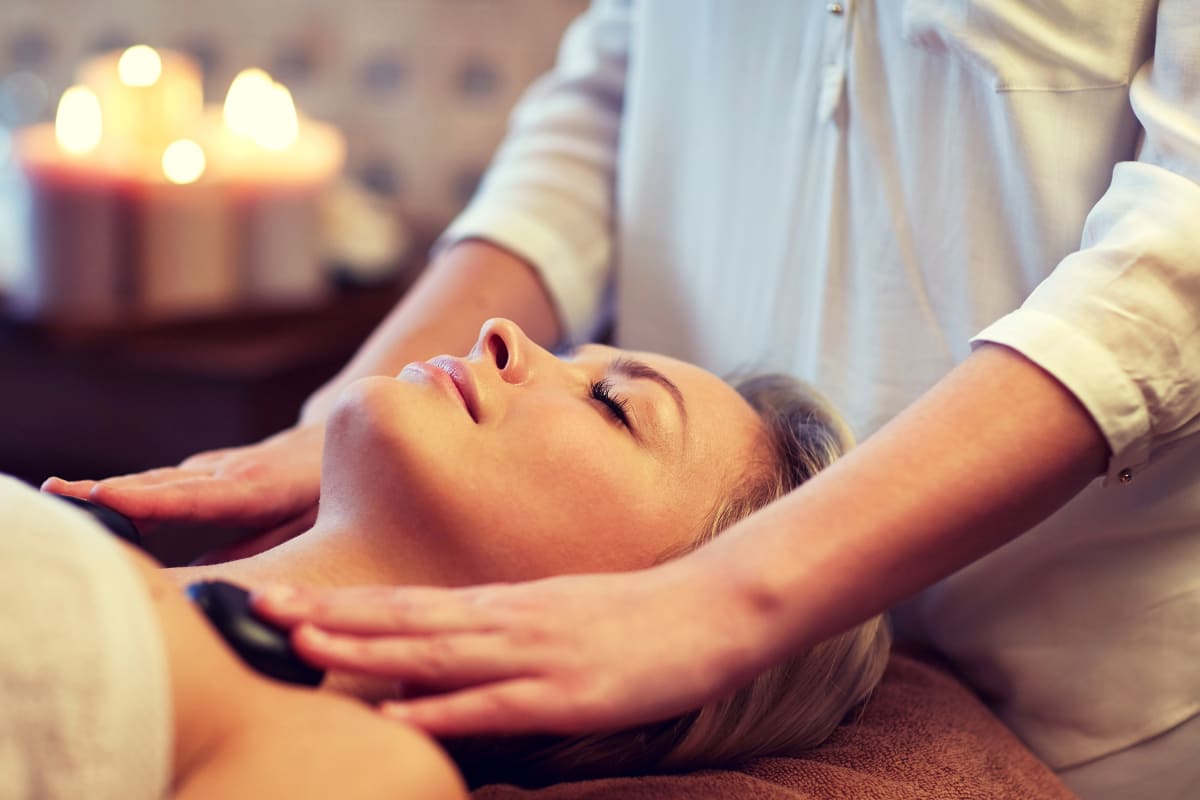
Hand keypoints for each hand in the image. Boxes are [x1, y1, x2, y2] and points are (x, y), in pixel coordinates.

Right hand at [41, 422, 325, 531]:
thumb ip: (263, 552)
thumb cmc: (334, 491)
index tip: (106, 498)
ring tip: (60, 496)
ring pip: (159, 479)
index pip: (197, 498)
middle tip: (57, 495)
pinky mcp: (212, 466)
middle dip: (110, 491)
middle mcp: (231, 471)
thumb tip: (207, 580)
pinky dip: (130, 489)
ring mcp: (219, 464)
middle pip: (162, 484)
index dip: (152, 500)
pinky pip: (167, 480)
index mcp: (258, 489)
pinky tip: (96, 500)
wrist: (343, 433)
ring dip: (111, 488)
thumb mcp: (313, 525)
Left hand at [252, 562, 766, 737]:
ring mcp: (535, 653)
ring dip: (366, 648)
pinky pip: (495, 703)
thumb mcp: (558, 613)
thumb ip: (500, 630)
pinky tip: (397, 712)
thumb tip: (442, 655)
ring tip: (303, 644)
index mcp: (502, 604)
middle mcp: (507, 620)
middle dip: (329, 616)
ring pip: (436, 651)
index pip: (406, 602)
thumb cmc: (636, 615)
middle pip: (404, 618)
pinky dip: (442, 707)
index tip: (279, 599)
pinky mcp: (567, 691)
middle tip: (256, 611)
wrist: (710, 607)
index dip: (341, 603)